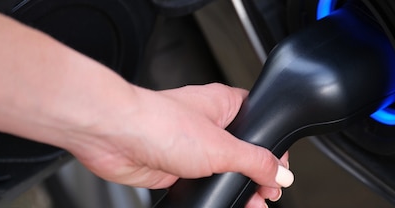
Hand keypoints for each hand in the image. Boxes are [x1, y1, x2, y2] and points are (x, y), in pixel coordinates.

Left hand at [65, 83, 292, 206]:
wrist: (113, 136)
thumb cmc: (159, 122)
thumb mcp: (222, 147)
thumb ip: (255, 162)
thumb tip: (279, 172)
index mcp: (225, 105)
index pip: (260, 124)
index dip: (273, 148)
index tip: (281, 171)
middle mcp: (209, 124)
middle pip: (243, 151)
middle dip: (257, 174)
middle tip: (267, 193)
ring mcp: (191, 146)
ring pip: (222, 170)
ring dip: (235, 187)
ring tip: (250, 204)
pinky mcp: (174, 167)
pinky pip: (201, 184)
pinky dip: (211, 194)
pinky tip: (219, 202)